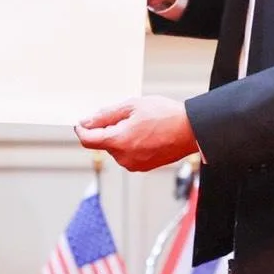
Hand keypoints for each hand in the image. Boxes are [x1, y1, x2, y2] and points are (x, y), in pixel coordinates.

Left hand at [75, 95, 198, 171]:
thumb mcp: (132, 106)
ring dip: (120, 136)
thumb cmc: (165, 115)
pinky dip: (130, 143)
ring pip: (116, 148)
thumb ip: (105, 115)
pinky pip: (127, 154)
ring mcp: (134, 164)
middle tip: (127, 115)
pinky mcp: (143, 167)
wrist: (191, 130)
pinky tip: (146, 133)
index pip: (88, 140)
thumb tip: (86, 122)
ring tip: (141, 123)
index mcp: (119, 141)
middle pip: (103, 143)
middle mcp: (124, 157)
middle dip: (108, 129)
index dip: (82, 129)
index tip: (82, 122)